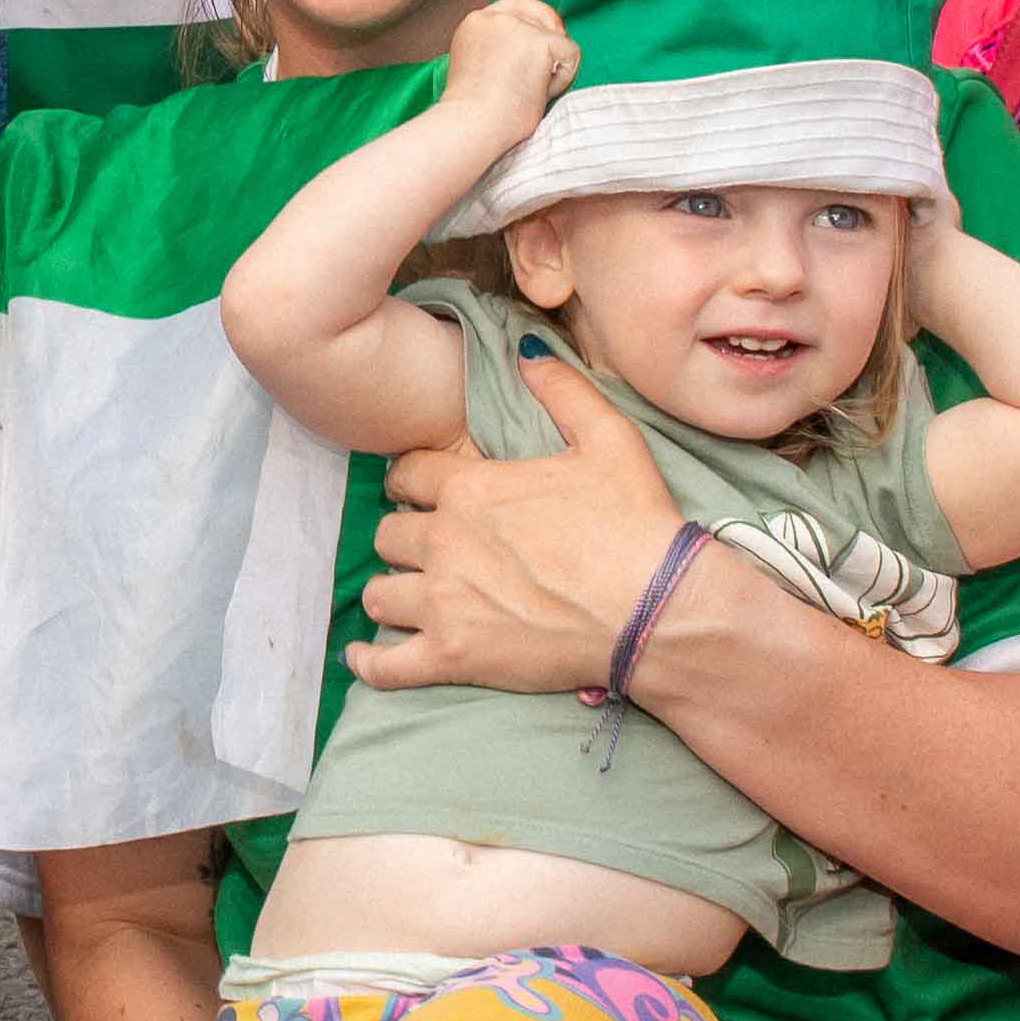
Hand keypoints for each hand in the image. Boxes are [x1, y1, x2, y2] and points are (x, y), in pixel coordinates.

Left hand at [349, 353, 684, 693]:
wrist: (655, 609)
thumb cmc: (635, 523)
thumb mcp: (609, 438)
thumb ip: (563, 391)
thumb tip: (526, 356)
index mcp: (472, 488)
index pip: (408, 474)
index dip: (411, 480)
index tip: (418, 490)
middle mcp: (445, 540)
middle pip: (388, 534)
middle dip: (403, 537)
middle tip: (425, 547)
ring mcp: (444, 602)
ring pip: (379, 593)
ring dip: (391, 591)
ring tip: (407, 596)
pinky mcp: (452, 656)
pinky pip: (385, 665)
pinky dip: (369, 662)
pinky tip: (364, 657)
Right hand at [439, 0, 576, 139]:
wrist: (473, 126)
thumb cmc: (476, 112)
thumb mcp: (479, 66)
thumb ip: (500, 48)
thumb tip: (537, 50)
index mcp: (475, 22)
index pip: (516, 5)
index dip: (537, 21)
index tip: (546, 38)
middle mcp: (494, 17)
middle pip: (541, 13)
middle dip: (552, 37)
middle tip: (552, 67)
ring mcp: (518, 26)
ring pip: (557, 37)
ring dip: (552, 66)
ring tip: (531, 92)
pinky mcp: (540, 41)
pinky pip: (570, 53)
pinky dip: (563, 78)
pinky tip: (541, 94)